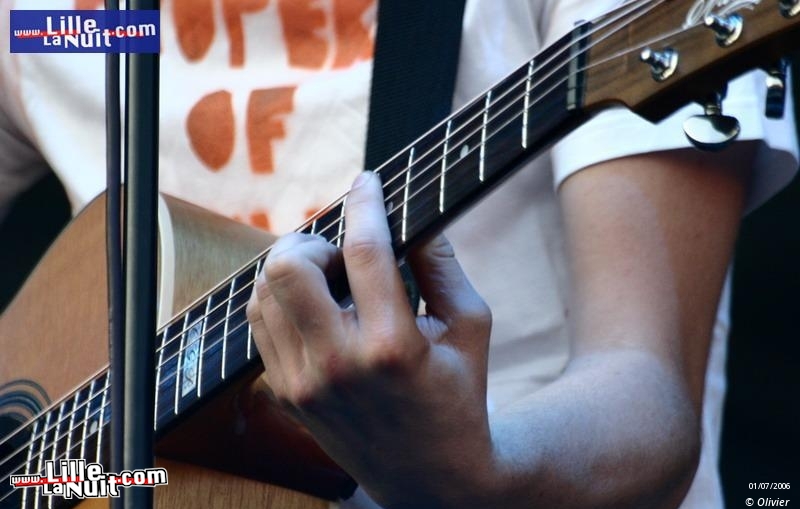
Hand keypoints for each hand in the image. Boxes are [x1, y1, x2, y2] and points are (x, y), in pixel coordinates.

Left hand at [246, 172, 494, 507]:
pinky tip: (312, 305)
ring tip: (326, 275)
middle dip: (312, 240)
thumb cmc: (459, 395)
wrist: (429, 475)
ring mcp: (302, 384)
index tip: (368, 182)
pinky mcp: (284, 395)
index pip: (365, 252)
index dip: (366, 204)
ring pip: (263, 293)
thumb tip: (414, 217)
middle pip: (288, 267)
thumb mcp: (470, 328)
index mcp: (392, 347)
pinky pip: (260, 325)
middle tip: (338, 248)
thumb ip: (444, 266)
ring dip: (292, 269)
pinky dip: (281, 301)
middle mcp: (337, 365)